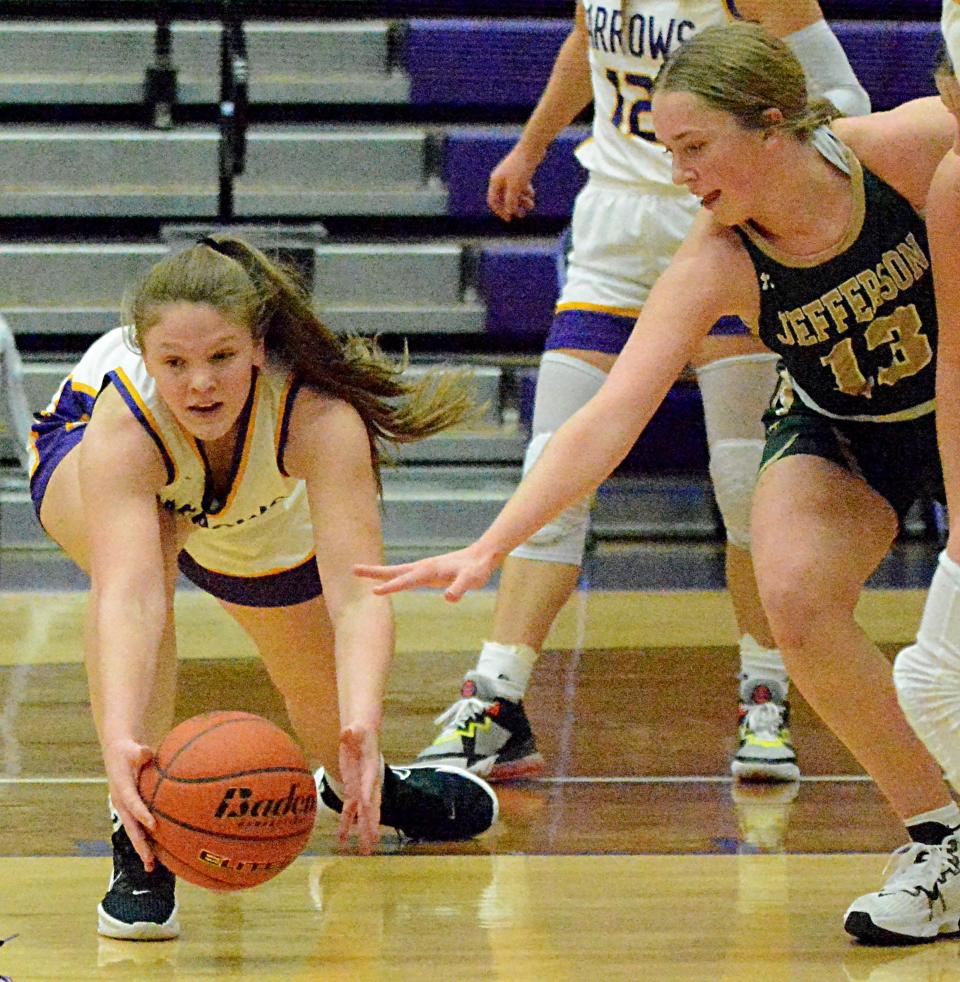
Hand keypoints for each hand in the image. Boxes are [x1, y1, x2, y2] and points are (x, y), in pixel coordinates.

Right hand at [103, 738, 156, 869]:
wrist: (117, 754)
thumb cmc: (128, 750)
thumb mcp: (132, 748)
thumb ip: (139, 752)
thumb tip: (145, 752)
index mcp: (121, 788)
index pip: (132, 803)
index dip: (142, 814)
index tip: (154, 824)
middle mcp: (121, 802)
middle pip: (131, 826)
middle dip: (140, 843)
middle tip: (150, 860)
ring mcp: (124, 809)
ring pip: (133, 831)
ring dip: (142, 848)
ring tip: (152, 867)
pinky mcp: (130, 810)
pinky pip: (137, 827)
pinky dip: (144, 840)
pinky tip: (155, 854)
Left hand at [336, 726, 381, 854]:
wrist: (362, 735)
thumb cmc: (359, 731)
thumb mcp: (354, 730)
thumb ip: (351, 733)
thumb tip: (347, 731)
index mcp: (370, 768)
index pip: (369, 783)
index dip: (368, 794)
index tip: (366, 808)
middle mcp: (368, 782)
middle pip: (371, 805)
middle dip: (372, 824)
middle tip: (373, 841)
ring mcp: (361, 789)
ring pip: (363, 813)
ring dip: (363, 831)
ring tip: (364, 850)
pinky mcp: (352, 790)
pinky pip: (350, 810)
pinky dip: (345, 824)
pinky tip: (340, 839)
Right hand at [353, 544, 498, 600]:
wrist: (482, 556)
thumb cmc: (477, 568)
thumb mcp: (471, 579)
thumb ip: (460, 588)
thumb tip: (448, 598)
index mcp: (430, 570)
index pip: (407, 580)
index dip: (391, 587)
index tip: (374, 592)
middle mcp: (423, 568)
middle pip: (394, 571)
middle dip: (374, 572)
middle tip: (353, 570)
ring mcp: (424, 570)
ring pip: (398, 572)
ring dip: (379, 574)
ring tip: (360, 573)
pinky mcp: (427, 574)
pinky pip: (405, 576)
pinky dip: (392, 578)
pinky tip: (386, 583)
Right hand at [487, 146, 538, 221]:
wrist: (532, 147)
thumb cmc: (521, 167)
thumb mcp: (515, 187)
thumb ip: (511, 201)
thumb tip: (510, 212)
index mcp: (495, 181)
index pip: (493, 201)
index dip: (500, 211)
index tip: (509, 219)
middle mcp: (501, 178)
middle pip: (504, 198)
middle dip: (513, 207)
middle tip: (522, 215)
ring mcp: (510, 175)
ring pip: (514, 193)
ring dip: (522, 201)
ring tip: (531, 205)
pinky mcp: (520, 171)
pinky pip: (521, 186)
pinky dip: (526, 192)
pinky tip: (532, 194)